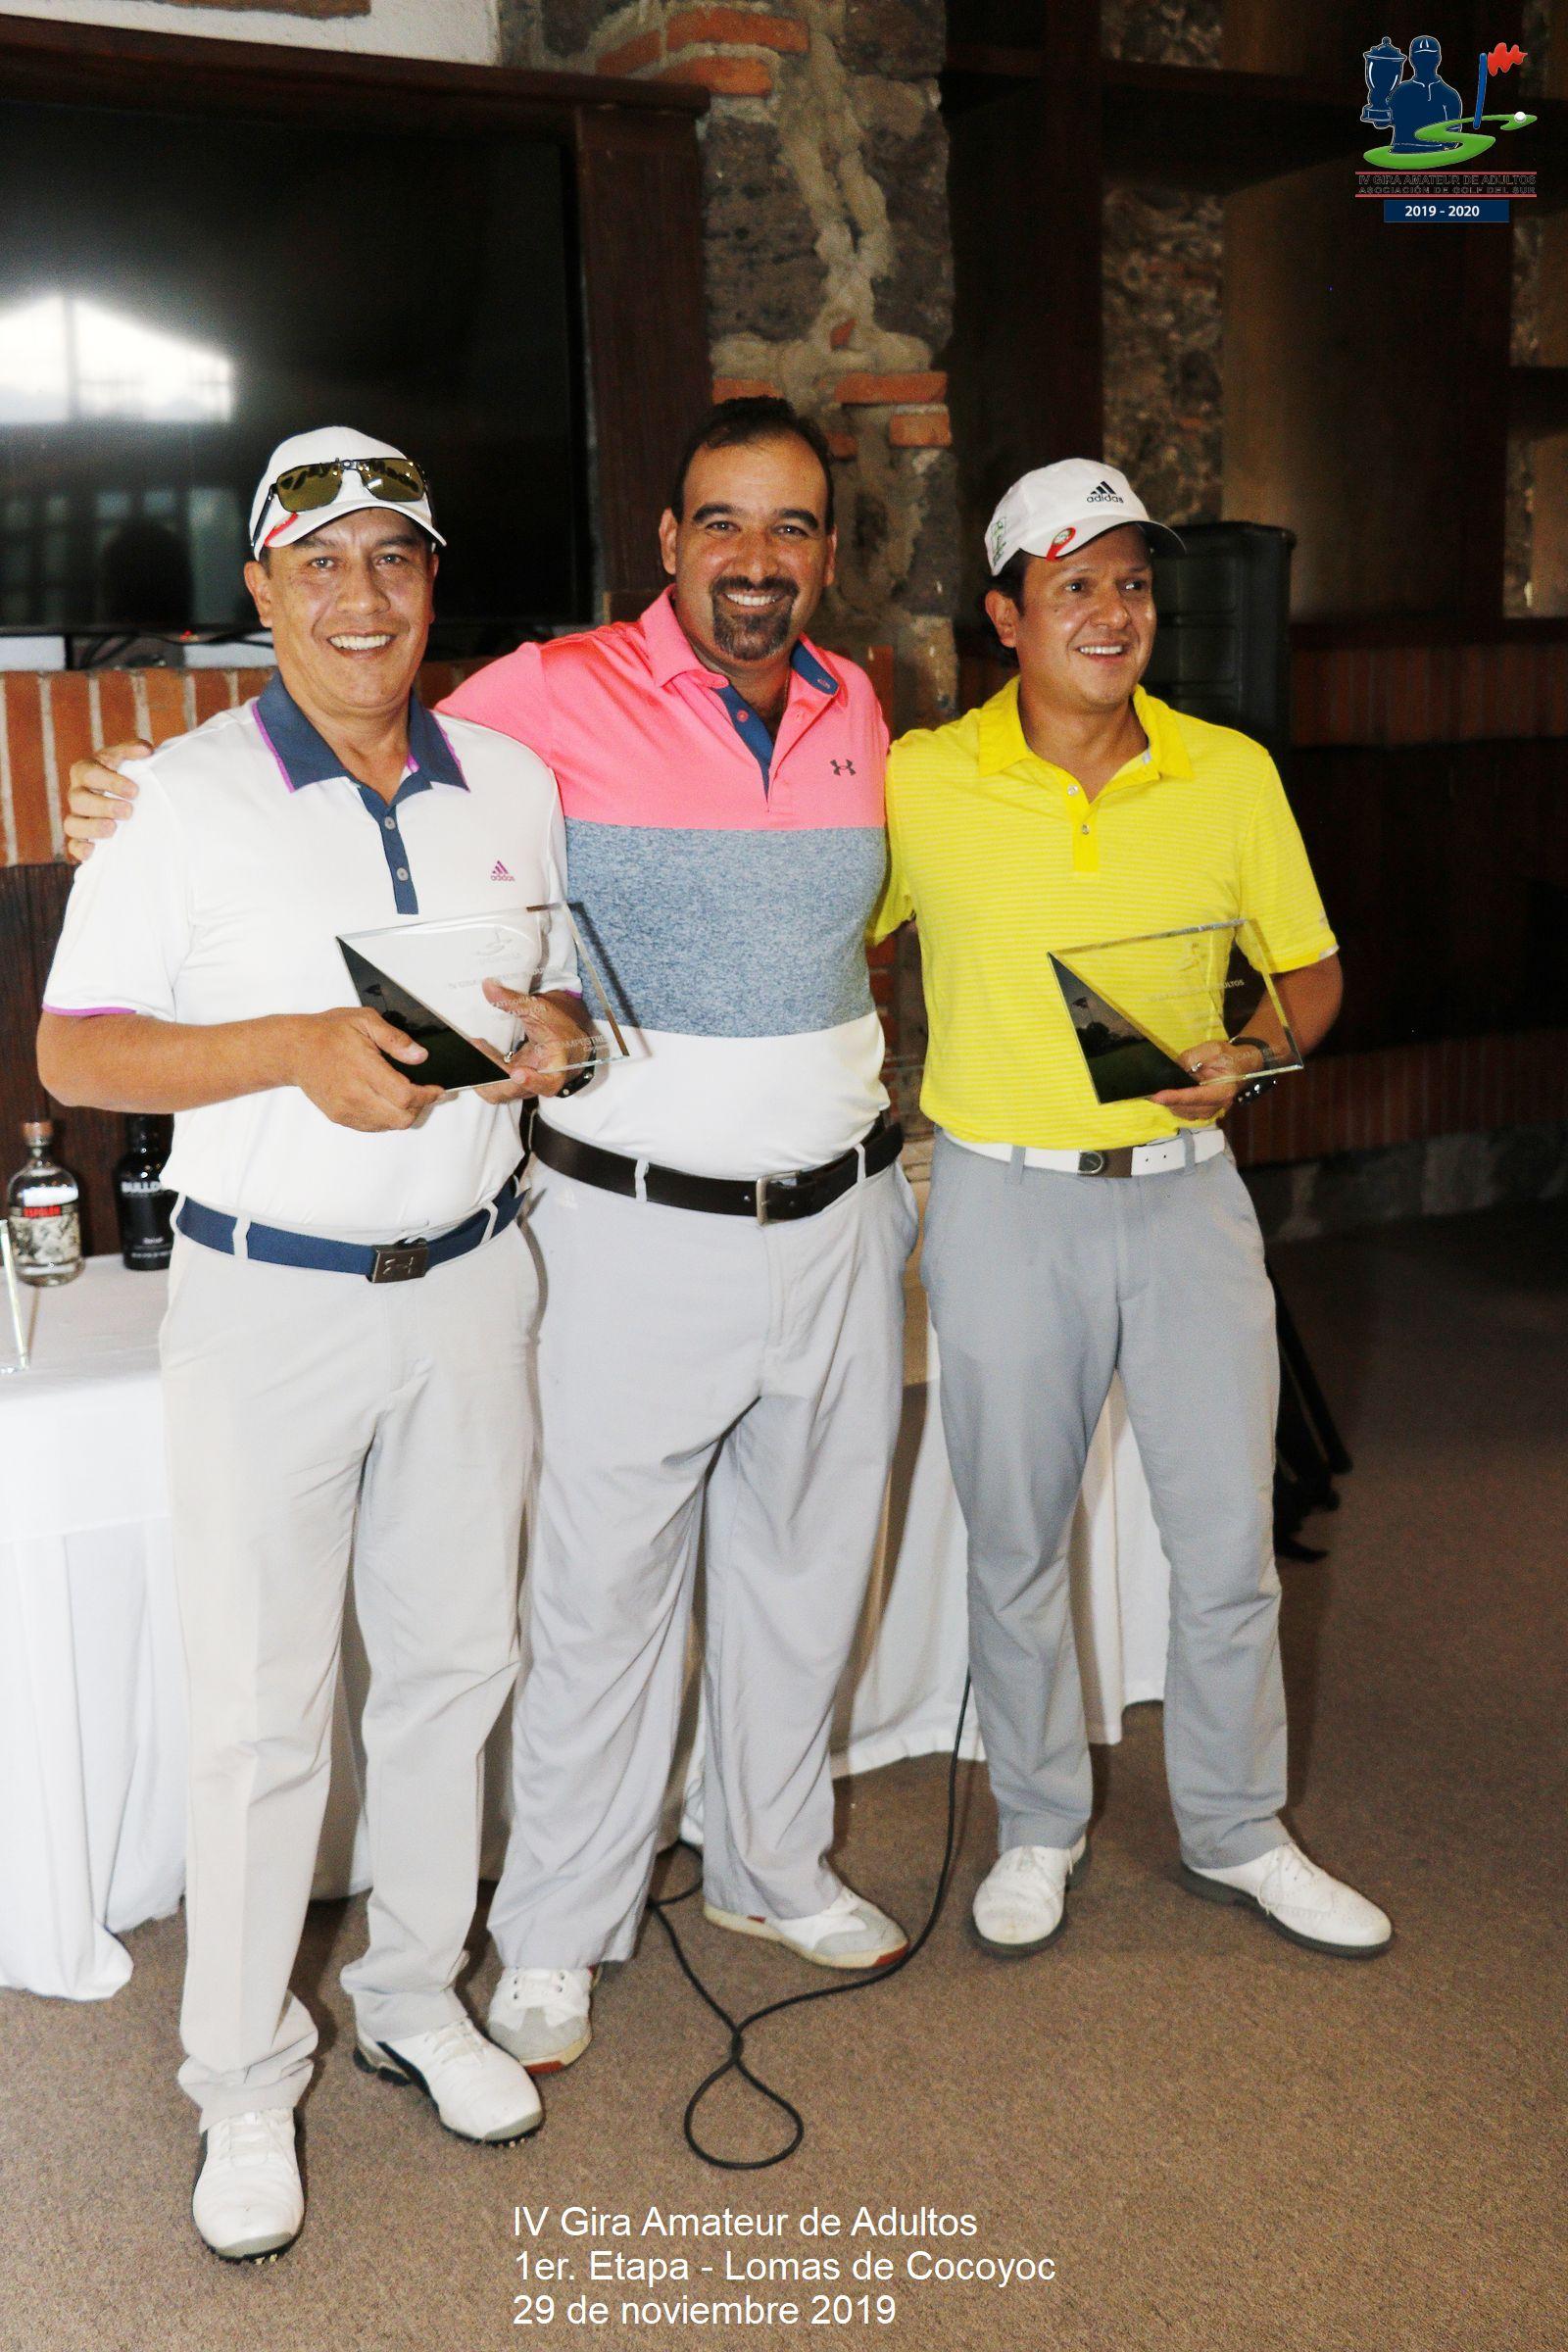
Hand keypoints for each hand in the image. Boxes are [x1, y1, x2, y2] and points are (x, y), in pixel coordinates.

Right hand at [64, 741, 149, 862]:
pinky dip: (80, 850)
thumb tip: (147, 750)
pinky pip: (72, 846)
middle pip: (79, 800)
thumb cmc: (123, 773)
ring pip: (72, 824)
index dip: (110, 782)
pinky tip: (93, 852)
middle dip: (103, 806)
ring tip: (113, 829)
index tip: (134, 791)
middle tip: (128, 811)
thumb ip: (133, 750)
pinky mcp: (80, 838)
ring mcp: (77, 817)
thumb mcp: (126, 759)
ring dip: (91, 828)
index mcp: (85, 772)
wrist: (124, 796)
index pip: (89, 774)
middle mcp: (77, 794)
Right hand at [281, 1008, 444, 1131]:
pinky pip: (372, 1126)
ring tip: (406, 1096)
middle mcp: (354, 1094)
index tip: (437, 1089)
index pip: (405, 1096)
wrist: (294, 1050)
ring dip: (403, 1114)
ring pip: (388, 1126)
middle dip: (419, 1107)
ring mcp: (346, 1109)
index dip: (427, 1095)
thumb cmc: (327, 1033)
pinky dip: (386, 1118)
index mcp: (364, 1069)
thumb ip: (395, 1039)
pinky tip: (386, 1101)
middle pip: (401, 1118)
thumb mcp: (365, 1021)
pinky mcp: (340, 1117)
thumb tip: (420, 1055)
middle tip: (424, 1093)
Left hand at [472, 979, 596, 1100]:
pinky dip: (481, 1073)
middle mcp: (539, 1085)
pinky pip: (492, 1088)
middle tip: (477, 1045)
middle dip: (490, 1070)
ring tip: (475, 1046)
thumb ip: (514, 1001)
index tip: (517, 1072)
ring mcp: (524, 1089)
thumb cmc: (559, 1031)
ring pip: (498, 1093)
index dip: (532, 1081)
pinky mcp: (512, 1087)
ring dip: (481, 1074)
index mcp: (555, 1069)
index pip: (547, 1082)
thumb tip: (488, 986)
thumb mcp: (540, 1012)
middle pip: (511, 1090)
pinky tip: (477, 1052)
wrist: (566, 1047)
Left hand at [1147, 1038, 1264, 1119]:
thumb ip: (1193, 1057)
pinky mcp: (1205, 1111)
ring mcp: (1212, 1111)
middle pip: (1187, 1109)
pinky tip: (1170, 1094)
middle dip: (1169, 1100)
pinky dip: (1175, 1105)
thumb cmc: (1229, 1056)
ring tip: (1162, 1091)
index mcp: (1223, 1090)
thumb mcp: (1213, 1049)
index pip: (1195, 1097)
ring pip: (1184, 1113)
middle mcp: (1218, 1105)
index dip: (1175, 1097)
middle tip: (1153, 1090)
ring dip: (1171, 1104)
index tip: (1157, 1097)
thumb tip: (1175, 1068)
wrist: (1242, 1065)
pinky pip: (1186, 1112)